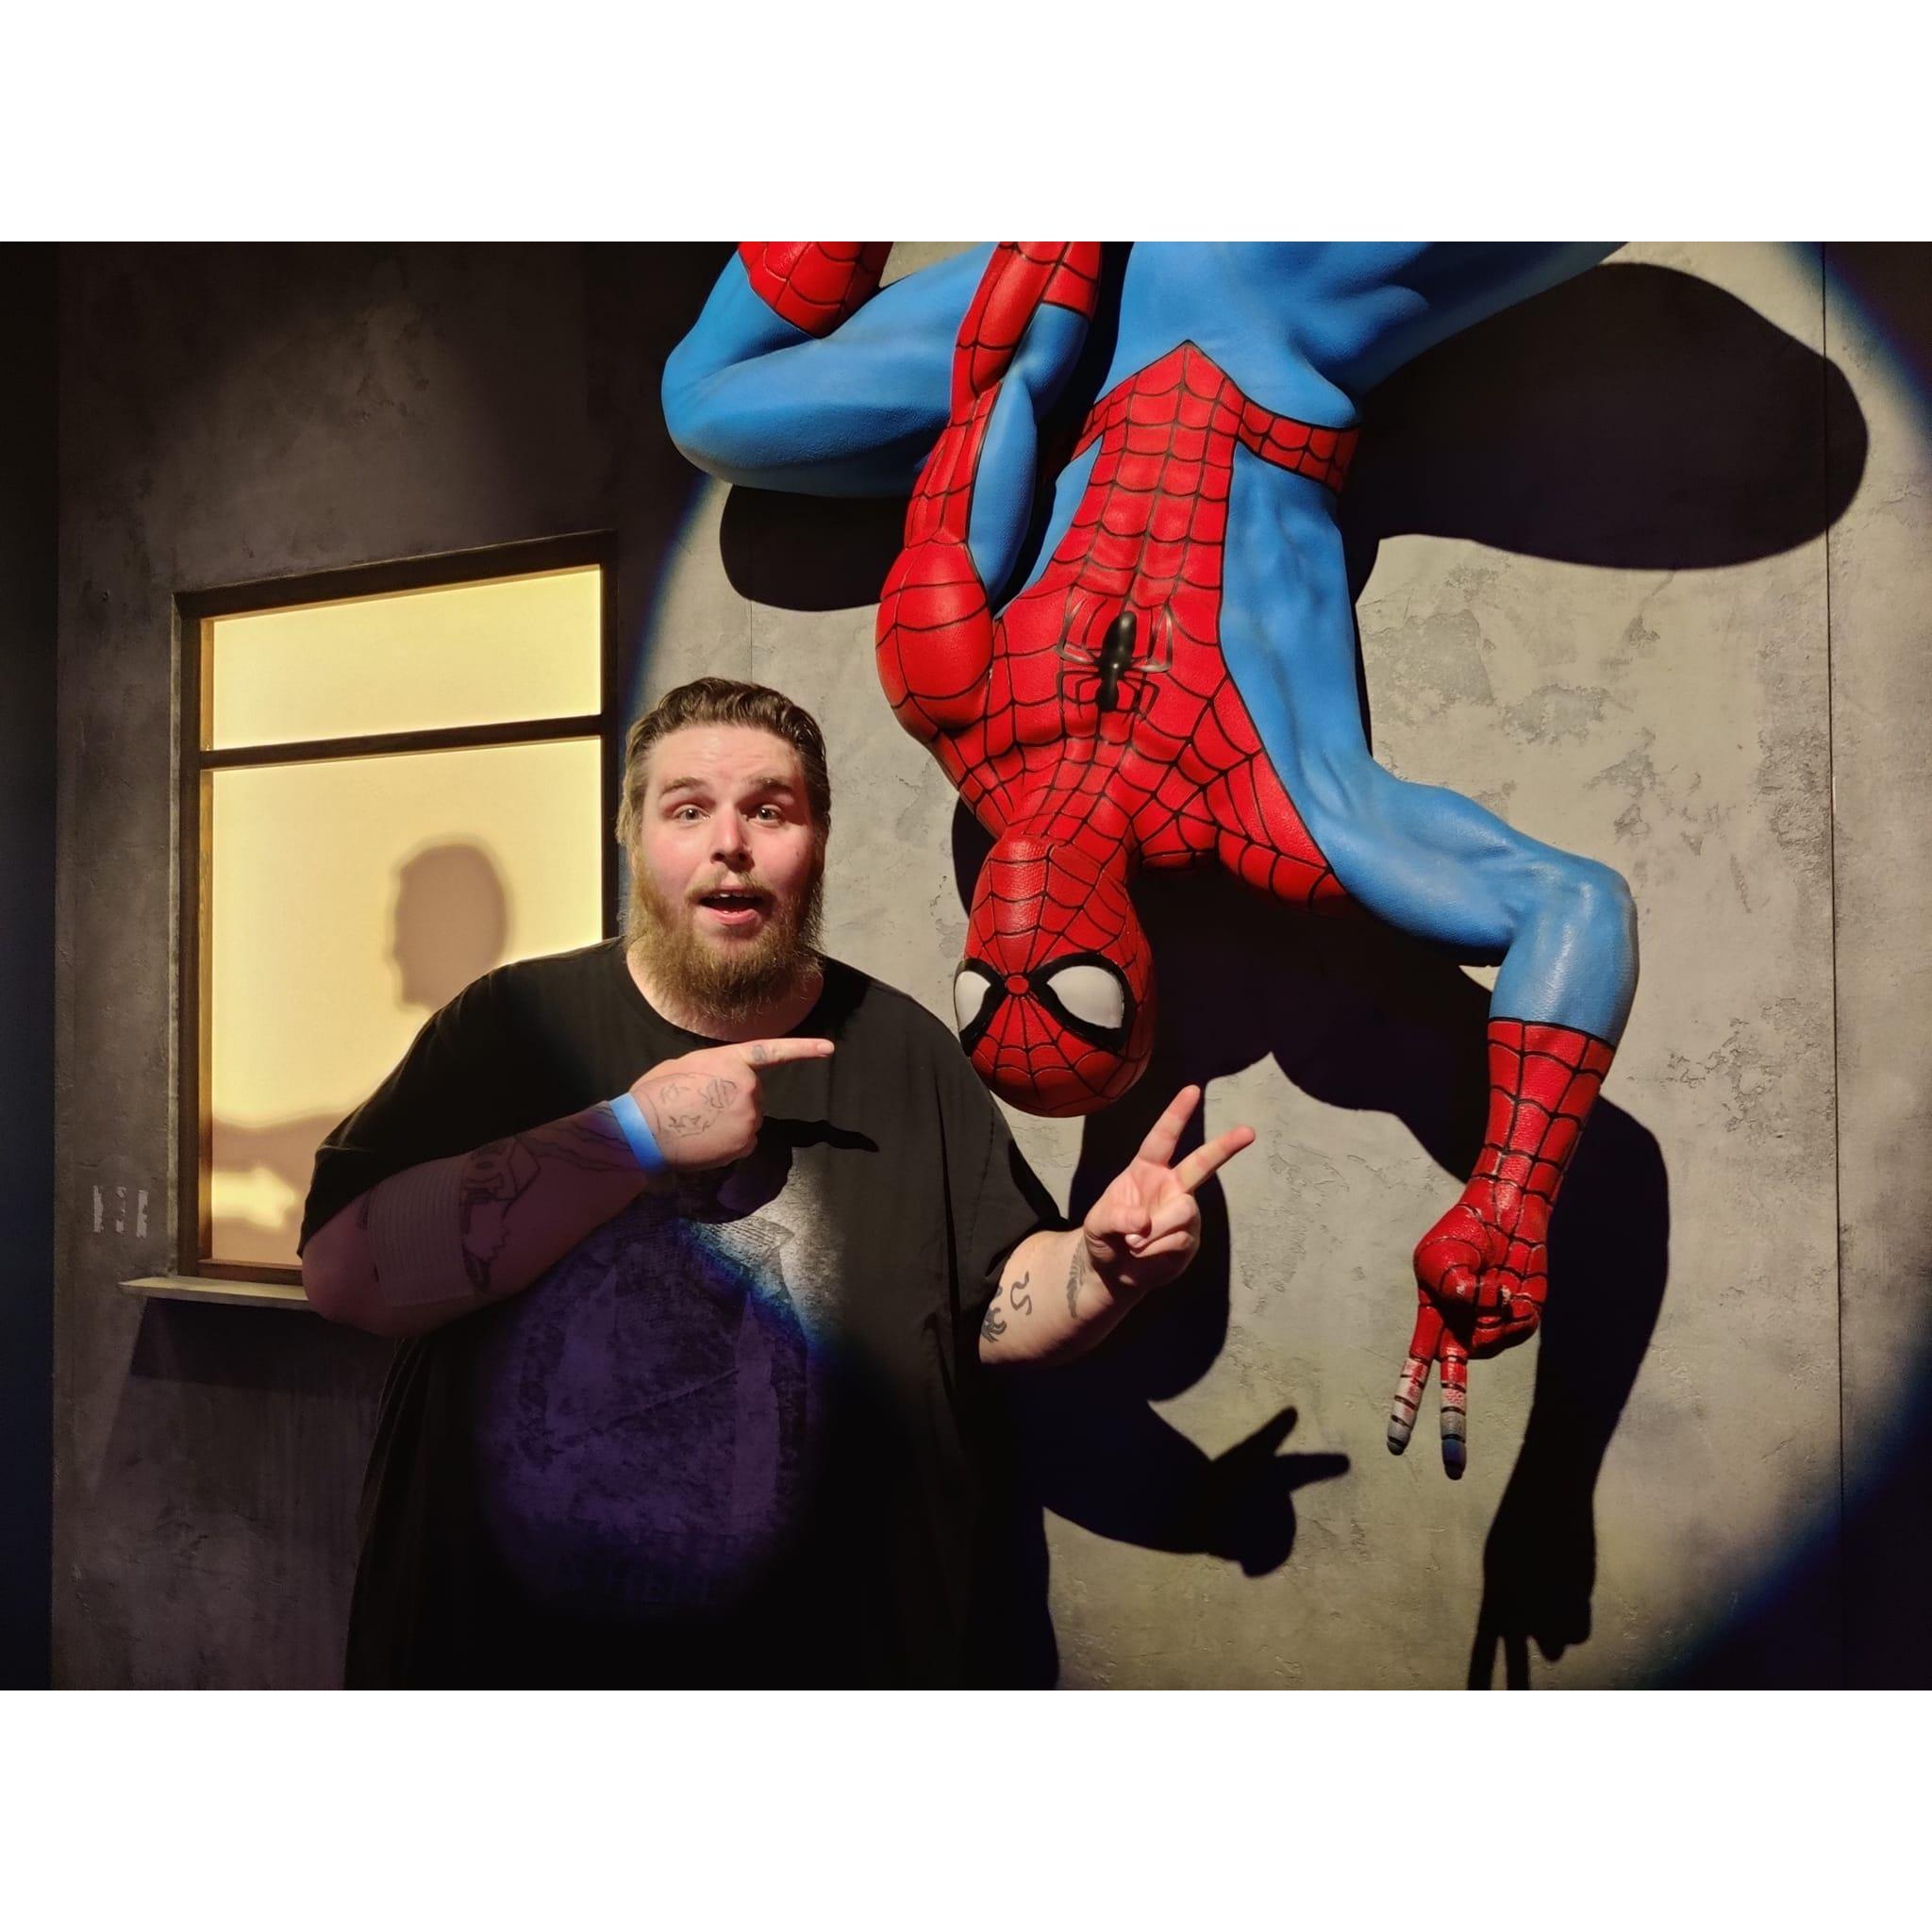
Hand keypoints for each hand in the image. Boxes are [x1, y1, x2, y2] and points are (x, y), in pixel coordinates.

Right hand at [627, 1038, 832, 1173]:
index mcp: (731, 1061)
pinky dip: (727, 1143)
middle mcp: (748, 1087)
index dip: (803, 1049)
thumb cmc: (655, 1094)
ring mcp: (749, 1117)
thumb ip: (712, 1070)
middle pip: (752, 1095)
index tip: (829, 1049)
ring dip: (728, 1123)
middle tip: (699, 1105)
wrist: (644, 1130)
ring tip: (697, 1123)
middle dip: (732, 1100)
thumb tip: (716, 1083)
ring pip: (747, 1120)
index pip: (773, 1052)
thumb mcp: (684, 1066)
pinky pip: (742, 1142)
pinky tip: (703, 1140)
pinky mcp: (744, 1143)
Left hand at [1080, 1085, 1253, 1302]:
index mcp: (1146, 1169)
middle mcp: (1172, 1185)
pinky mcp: (1191, 1239)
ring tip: (1134, 1245)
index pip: (1162, 1137)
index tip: (1193, 1090)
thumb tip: (1144, 1222)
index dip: (1177, 1114)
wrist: (1113, 1271)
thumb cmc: (1104, 1236)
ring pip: (1183, 1212)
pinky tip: (1145, 1255)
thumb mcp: (1097, 1223)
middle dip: (1226, 1146)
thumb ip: (1116, 1218)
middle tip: (1249, 1132)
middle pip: (1202, 1163)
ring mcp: (1185, 1212)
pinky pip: (1181, 1240)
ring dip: (1155, 1231)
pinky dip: (1156, 1251)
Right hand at [1387, 1179, 1548, 1480]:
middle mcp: (1463, 1333)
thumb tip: (1480, 1310)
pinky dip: (1515, 1308)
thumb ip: (1453, 1289)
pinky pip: (1519, 1328)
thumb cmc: (1459, 1234)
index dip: (1404, 1407)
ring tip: (1492, 1281)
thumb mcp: (1439, 1257)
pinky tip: (1511, 1287)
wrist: (1502, 1214)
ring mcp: (1494, 1330)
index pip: (1415, 1372)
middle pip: (1455, 1388)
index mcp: (1432, 1323)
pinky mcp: (1524, 1320)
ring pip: (1491, 1344)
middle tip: (1454, 1471)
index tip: (1395, 1444)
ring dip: (1491, 1313)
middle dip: (1452, 1428)